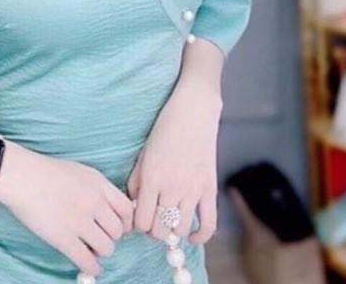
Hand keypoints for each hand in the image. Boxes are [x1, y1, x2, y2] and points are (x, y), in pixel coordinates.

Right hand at [0, 146, 134, 277]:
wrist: (22, 176)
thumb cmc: (48, 172)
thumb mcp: (82, 172)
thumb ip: (99, 189)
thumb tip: (112, 211)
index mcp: (100, 184)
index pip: (128, 210)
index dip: (125, 222)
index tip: (118, 227)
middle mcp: (94, 203)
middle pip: (118, 232)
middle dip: (110, 237)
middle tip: (99, 237)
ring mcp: (80, 221)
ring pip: (107, 248)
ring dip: (100, 251)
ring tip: (90, 248)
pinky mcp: (64, 239)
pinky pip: (88, 261)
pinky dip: (92, 267)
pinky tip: (89, 265)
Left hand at [126, 82, 222, 244]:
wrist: (193, 111)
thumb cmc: (164, 129)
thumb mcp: (143, 154)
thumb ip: (136, 182)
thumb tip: (135, 207)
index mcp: (152, 179)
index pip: (142, 222)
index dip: (138, 225)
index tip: (139, 217)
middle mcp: (172, 188)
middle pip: (160, 231)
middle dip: (154, 231)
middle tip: (153, 220)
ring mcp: (193, 190)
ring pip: (181, 230)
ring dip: (173, 231)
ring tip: (170, 221)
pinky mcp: (210, 188)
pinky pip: (209, 224)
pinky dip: (200, 236)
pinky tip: (193, 235)